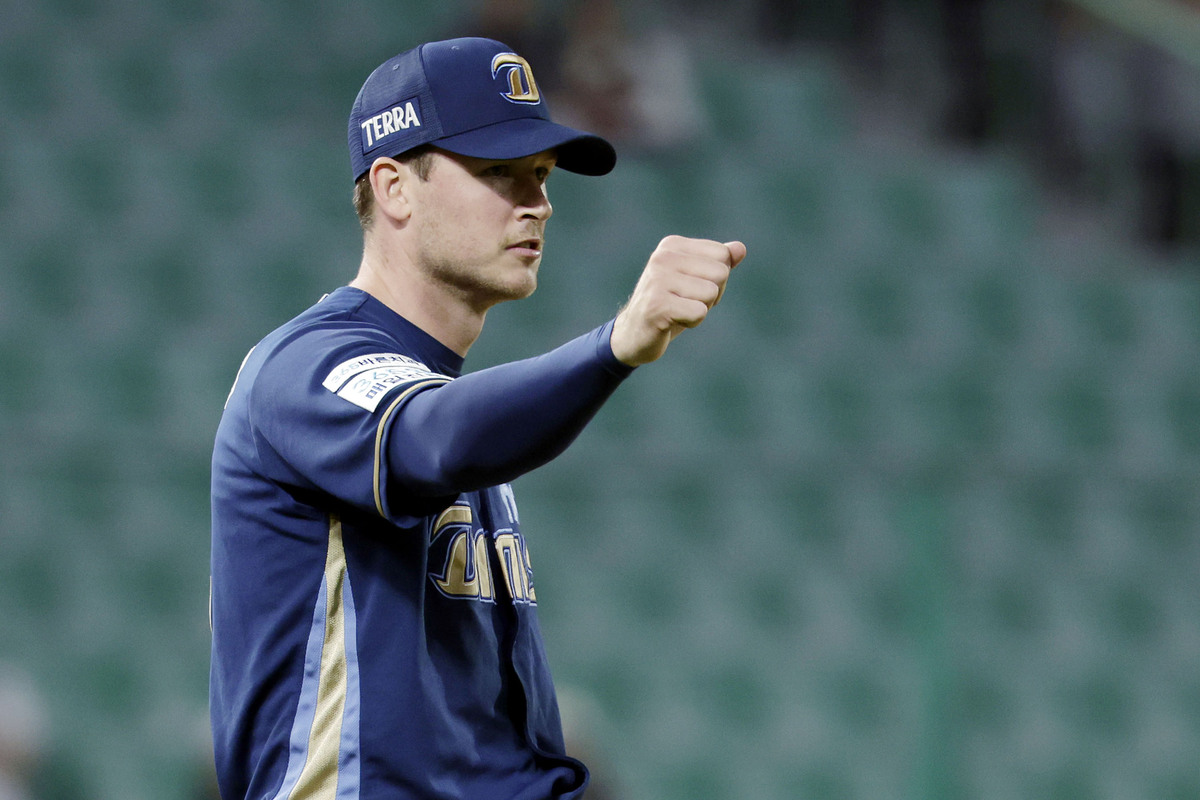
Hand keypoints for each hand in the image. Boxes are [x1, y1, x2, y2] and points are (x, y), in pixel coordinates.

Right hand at [609, 235, 745, 366]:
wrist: (633, 335)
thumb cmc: (669, 305)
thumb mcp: (695, 280)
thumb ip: (718, 262)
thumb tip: (740, 248)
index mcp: (672, 245)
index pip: (723, 254)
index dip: (717, 278)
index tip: (693, 288)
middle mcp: (663, 257)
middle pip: (721, 273)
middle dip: (712, 295)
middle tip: (686, 302)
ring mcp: (657, 280)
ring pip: (711, 293)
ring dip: (700, 309)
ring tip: (678, 311)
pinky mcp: (657, 305)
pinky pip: (699, 313)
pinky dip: (692, 322)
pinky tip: (672, 322)